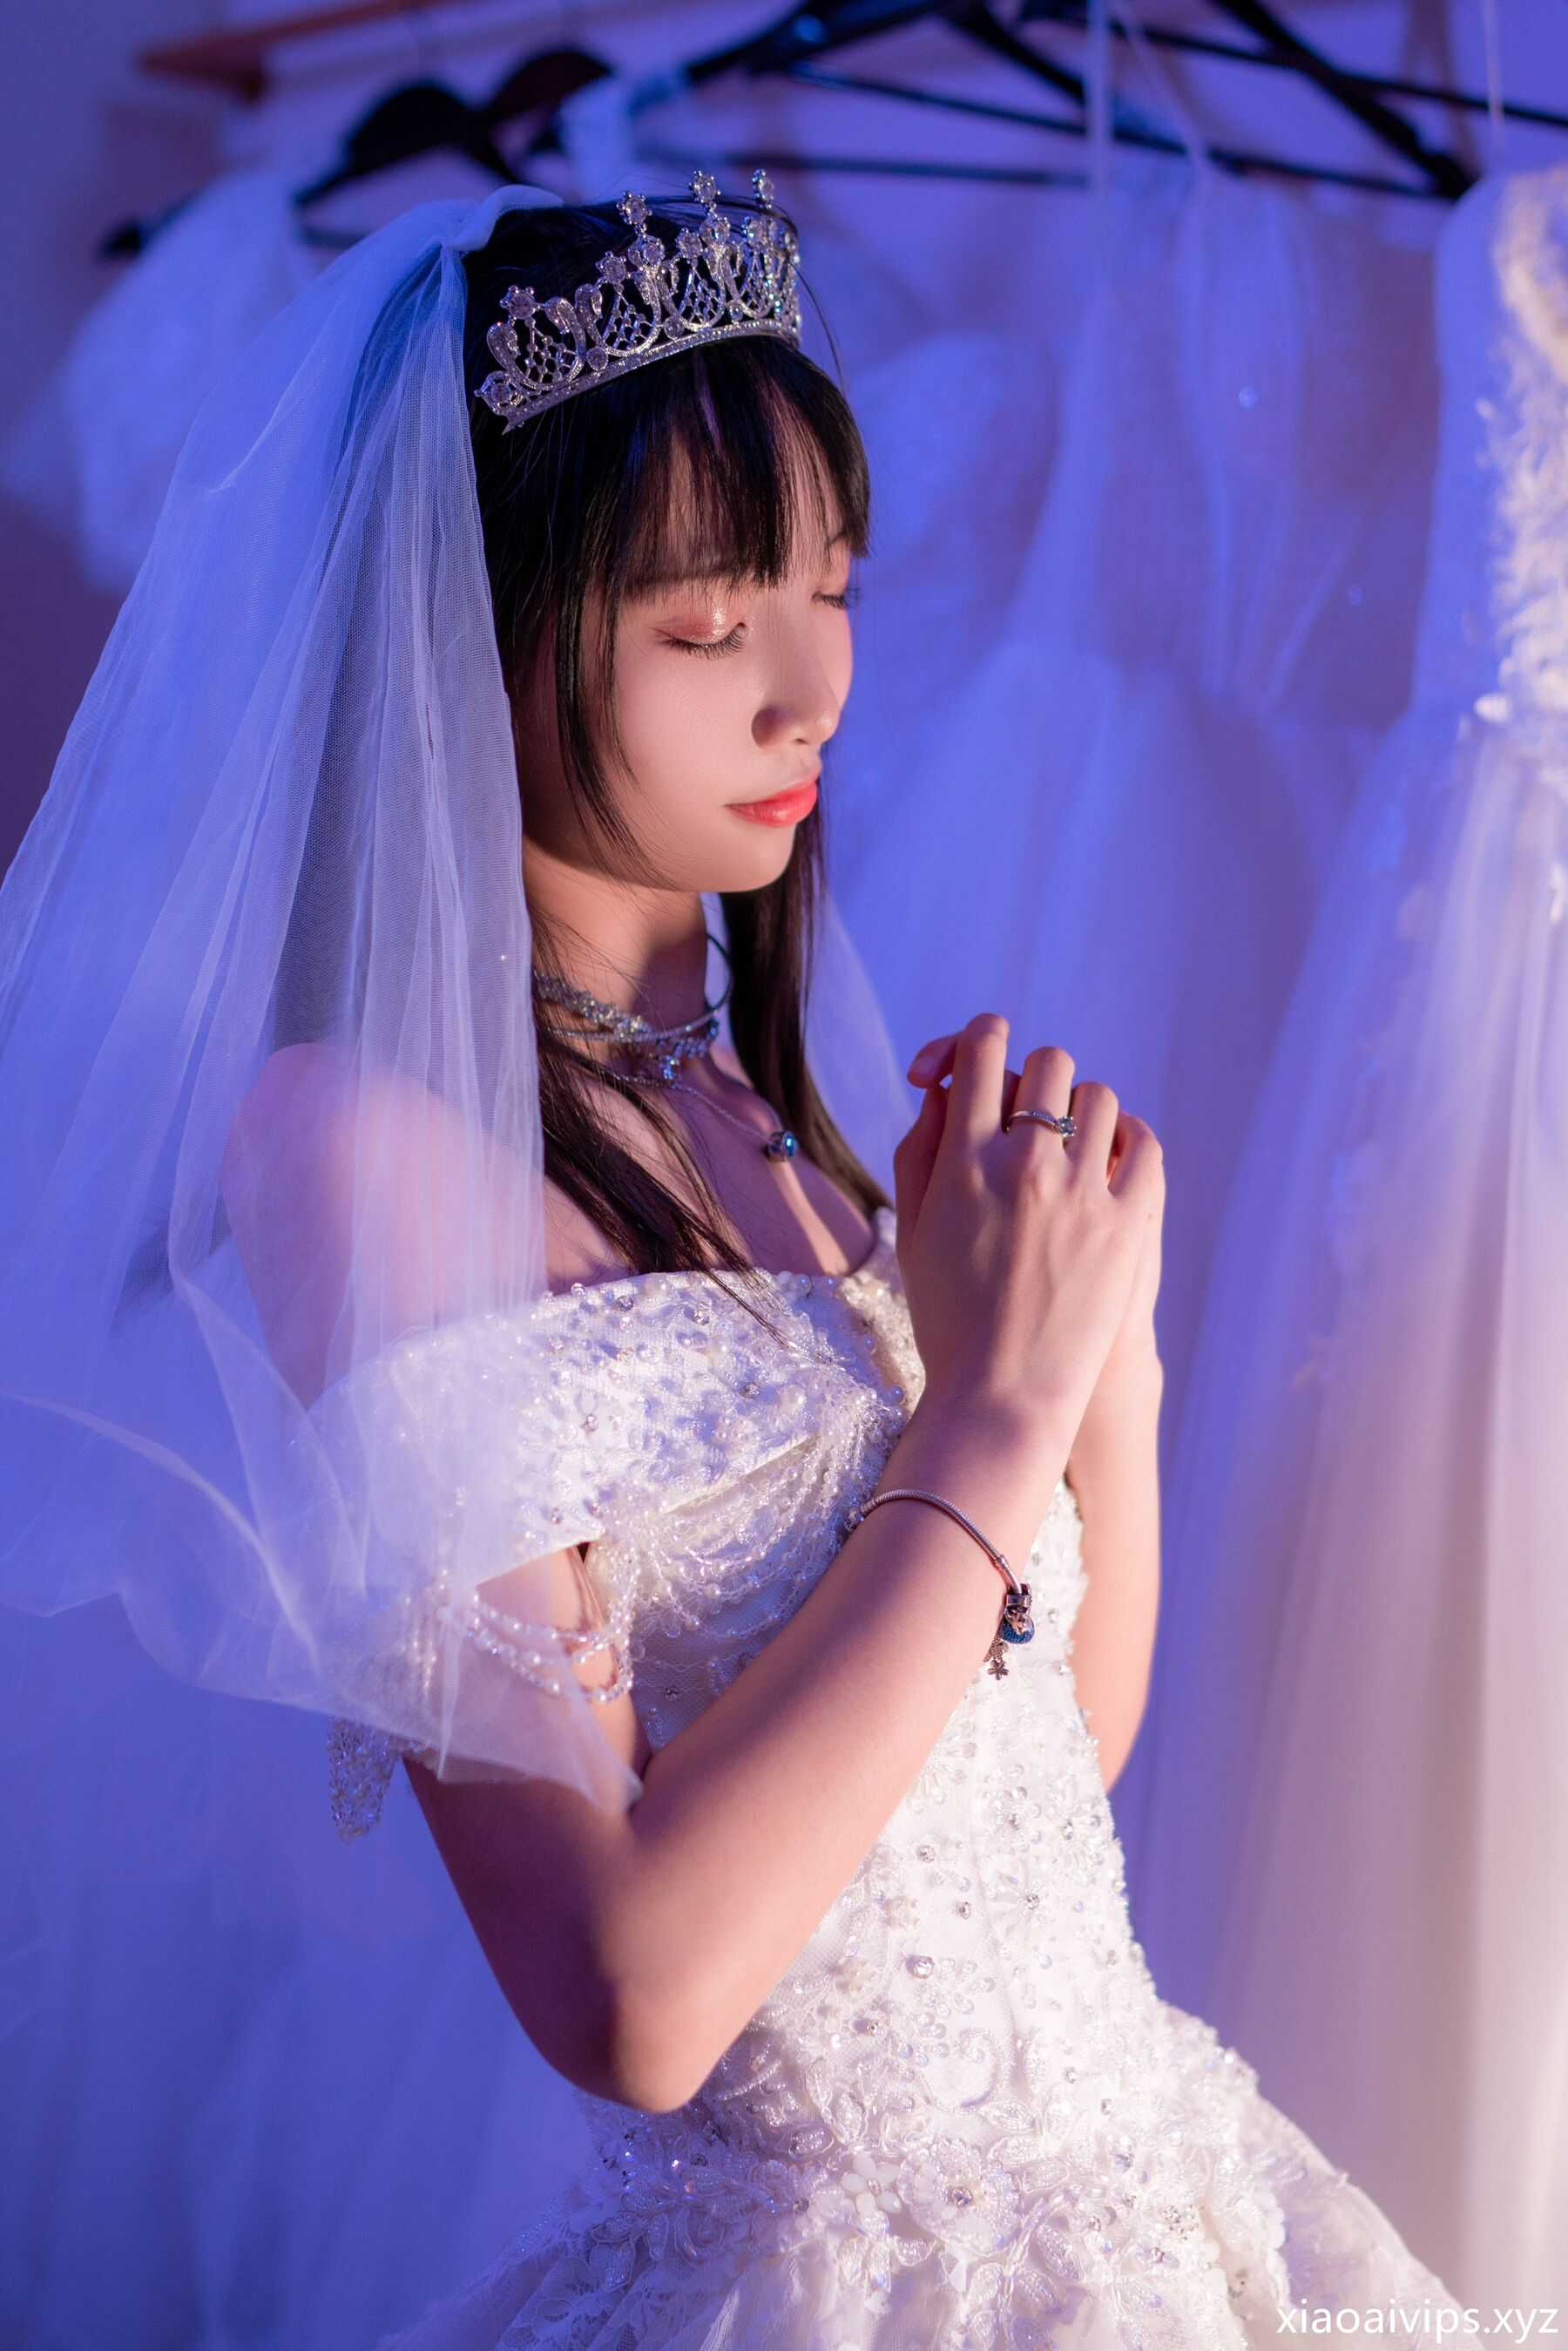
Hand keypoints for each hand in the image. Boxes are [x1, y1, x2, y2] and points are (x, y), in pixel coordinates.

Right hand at [906, 1028, 1164, 1396]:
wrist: (1002, 1396)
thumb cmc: (946, 1315)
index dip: (980, 1037)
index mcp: (964, 1162)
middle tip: (1026, 1113)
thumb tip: (949, 1086)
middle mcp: (1026, 1166)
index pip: (981, 1050)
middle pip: (1048, 1064)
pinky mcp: (1130, 1225)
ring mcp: (1084, 1194)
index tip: (981, 1053)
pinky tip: (1113, 1155)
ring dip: (1081, 1110)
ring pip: (1099, 1098)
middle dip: (1034, 1078)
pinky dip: (1130, 1138)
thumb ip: (922, 1147)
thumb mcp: (910, 1229)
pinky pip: (1144, 1145)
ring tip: (1069, 1146)